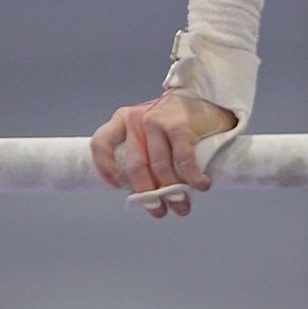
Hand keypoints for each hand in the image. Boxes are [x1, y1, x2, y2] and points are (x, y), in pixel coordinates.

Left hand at [90, 91, 236, 216]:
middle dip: (149, 194)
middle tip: (161, 211)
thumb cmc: (175, 122)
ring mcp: (157, 121)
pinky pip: (183, 159)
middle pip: (136, 166)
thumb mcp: (150, 133)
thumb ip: (143, 155)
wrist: (206, 97)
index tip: (118, 187)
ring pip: (160, 167)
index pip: (101, 143)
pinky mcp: (179, 124)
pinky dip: (192, 177)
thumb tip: (143, 196)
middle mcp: (137, 120)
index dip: (105, 168)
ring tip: (183, 207)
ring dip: (173, 192)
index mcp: (123, 121)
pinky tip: (200, 186)